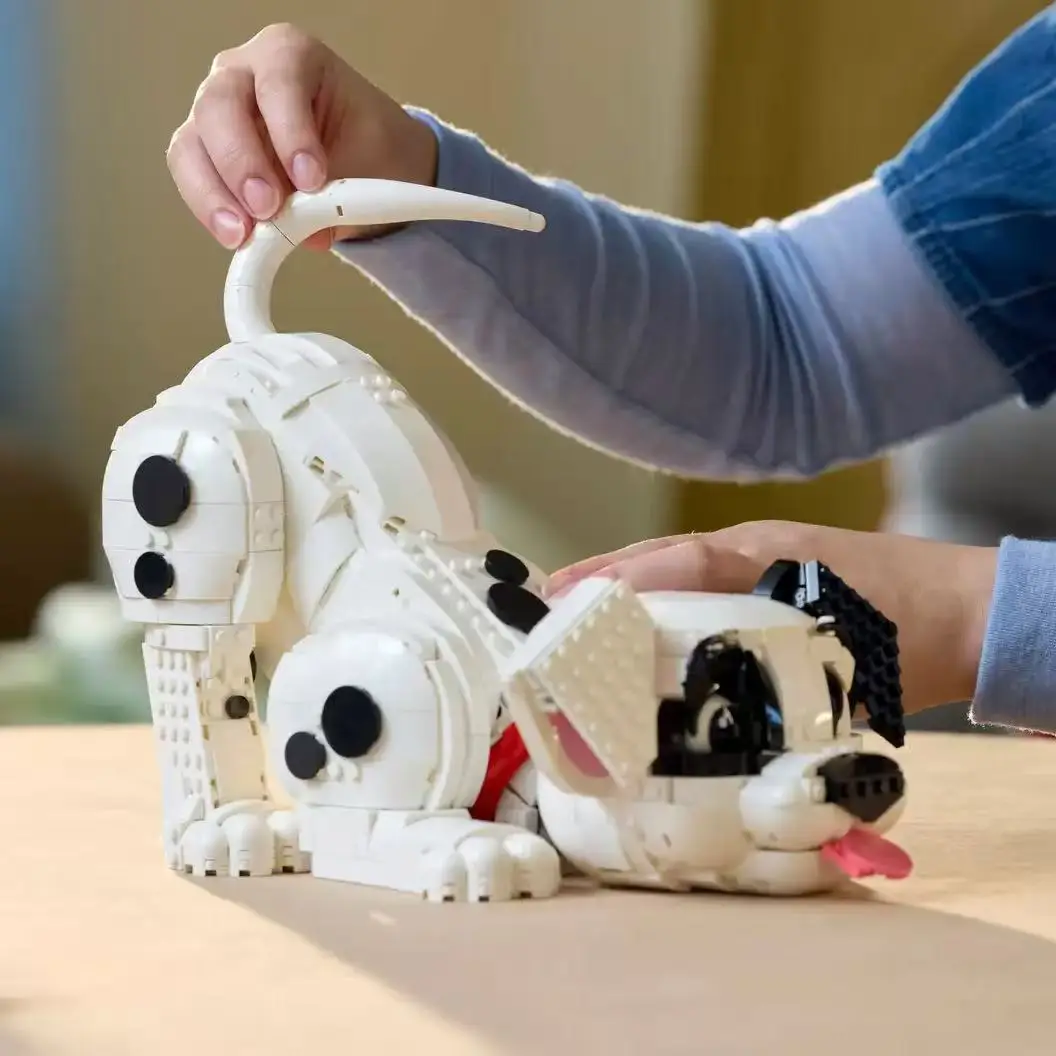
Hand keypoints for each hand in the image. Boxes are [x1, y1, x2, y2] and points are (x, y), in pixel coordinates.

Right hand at [166, 23, 437, 249]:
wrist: (369, 164)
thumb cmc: (369, 146)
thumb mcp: (369, 161)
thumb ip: (335, 190)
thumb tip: (300, 230)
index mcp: (290, 54)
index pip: (278, 82)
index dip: (290, 133)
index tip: (311, 181)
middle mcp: (243, 74)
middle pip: (219, 106)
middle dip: (241, 163)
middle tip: (267, 209)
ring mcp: (216, 112)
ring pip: (192, 144)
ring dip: (213, 193)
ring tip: (243, 234)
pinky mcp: (205, 153)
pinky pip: (192, 177)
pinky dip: (210, 209)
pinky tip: (236, 237)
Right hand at [547, 520, 998, 714]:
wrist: (971, 614)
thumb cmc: (912, 637)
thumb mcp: (845, 665)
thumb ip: (781, 681)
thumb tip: (706, 708)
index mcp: (767, 561)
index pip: (678, 563)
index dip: (618, 580)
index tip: (562, 598)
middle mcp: (757, 550)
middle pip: (664, 556)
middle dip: (603, 576)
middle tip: (544, 602)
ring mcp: (765, 556)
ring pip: (679, 565)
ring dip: (627, 583)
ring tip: (573, 609)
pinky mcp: (773, 574)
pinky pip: (702, 579)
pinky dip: (663, 595)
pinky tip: (643, 623)